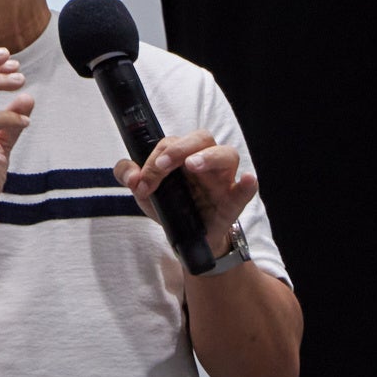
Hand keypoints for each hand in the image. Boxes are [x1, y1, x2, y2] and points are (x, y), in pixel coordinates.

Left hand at [115, 130, 259, 251]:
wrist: (187, 238)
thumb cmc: (170, 205)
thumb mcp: (143, 189)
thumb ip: (128, 174)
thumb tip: (131, 176)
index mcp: (182, 154)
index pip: (170, 143)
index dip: (153, 160)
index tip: (143, 181)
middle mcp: (204, 162)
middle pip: (202, 138)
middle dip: (180, 148)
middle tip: (163, 166)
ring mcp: (222, 180)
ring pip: (227, 155)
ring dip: (209, 156)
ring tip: (193, 165)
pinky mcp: (233, 202)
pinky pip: (245, 190)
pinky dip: (248, 184)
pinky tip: (247, 179)